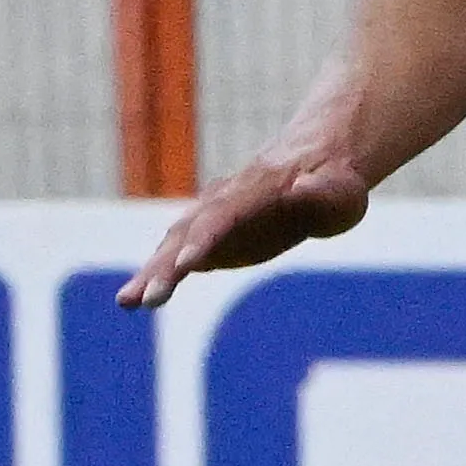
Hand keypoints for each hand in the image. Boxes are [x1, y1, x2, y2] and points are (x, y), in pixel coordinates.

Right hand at [123, 144, 373, 302]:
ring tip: (125, 302)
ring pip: (176, 245)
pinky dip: (159, 276)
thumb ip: (320, 193)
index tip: (186, 265)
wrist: (317, 163)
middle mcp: (226, 201)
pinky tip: (137, 299)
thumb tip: (305, 188)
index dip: (205, 240)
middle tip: (139, 300)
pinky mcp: (214, 238)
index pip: (226, 216)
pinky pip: (180, 257)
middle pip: (189, 234)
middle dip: (164, 268)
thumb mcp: (340, 189)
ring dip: (152, 273)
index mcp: (257, 191)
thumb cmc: (335, 183)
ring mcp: (215, 218)